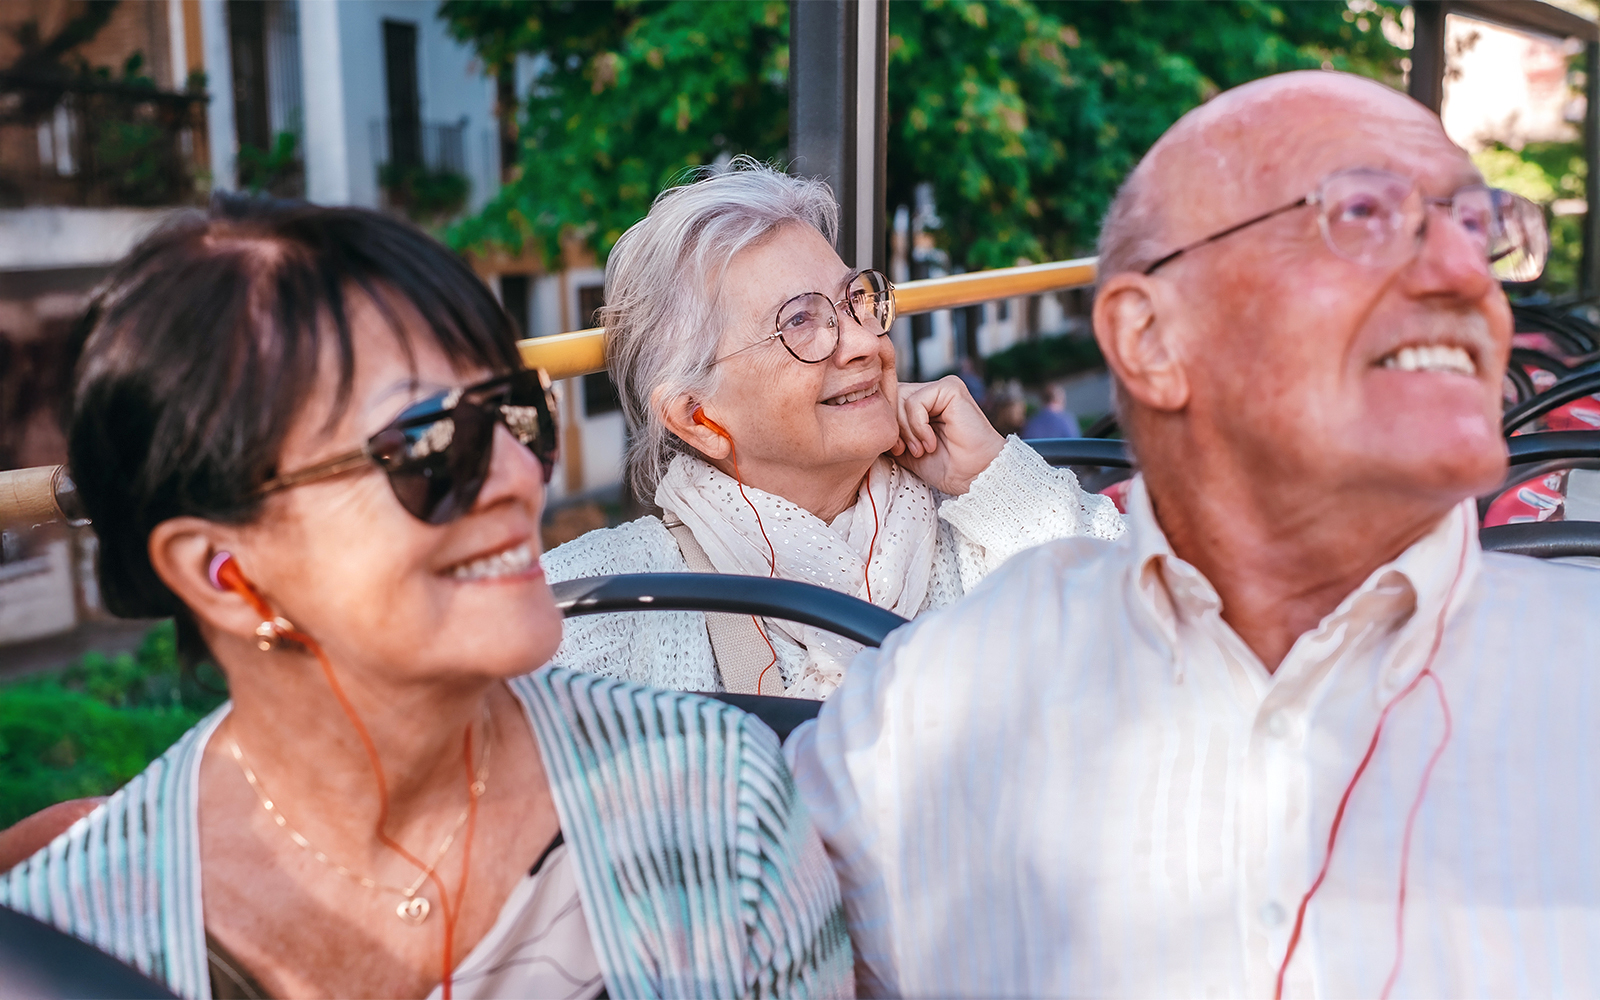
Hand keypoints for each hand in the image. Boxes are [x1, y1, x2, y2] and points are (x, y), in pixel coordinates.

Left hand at [890, 375, 1004, 494]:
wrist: (974, 476)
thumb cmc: (944, 466)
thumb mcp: (905, 449)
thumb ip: (888, 432)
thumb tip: (863, 420)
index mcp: (921, 403)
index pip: (887, 401)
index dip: (886, 425)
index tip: (896, 450)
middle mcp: (930, 391)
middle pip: (890, 397)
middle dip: (894, 428)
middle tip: (907, 450)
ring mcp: (941, 387)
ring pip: (900, 399)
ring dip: (906, 430)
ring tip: (921, 449)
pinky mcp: (950, 388)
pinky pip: (915, 402)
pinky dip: (918, 426)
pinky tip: (931, 442)